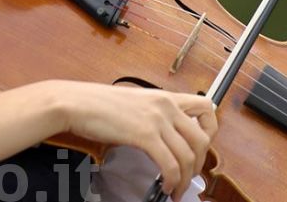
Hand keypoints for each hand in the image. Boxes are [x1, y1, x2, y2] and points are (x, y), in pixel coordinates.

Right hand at [47, 80, 217, 199]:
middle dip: (199, 164)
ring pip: (188, 156)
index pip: (206, 108)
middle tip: (189, 176)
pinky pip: (170, 164)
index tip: (201, 148)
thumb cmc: (96, 103)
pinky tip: (165, 186)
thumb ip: (151, 114)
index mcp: (164, 96)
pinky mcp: (144, 135)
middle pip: (202, 139)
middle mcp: (165, 105)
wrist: (75, 102)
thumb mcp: (133, 103)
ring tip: (176, 189)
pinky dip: (172, 180)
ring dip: (185, 179)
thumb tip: (162, 136)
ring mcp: (156, 119)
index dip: (211, 131)